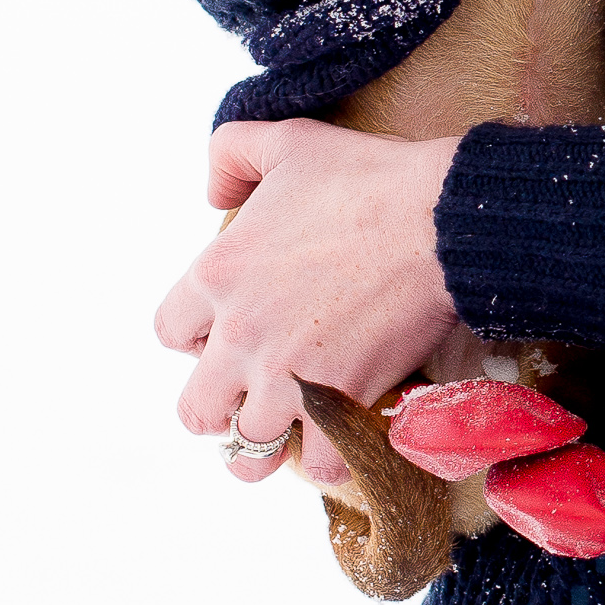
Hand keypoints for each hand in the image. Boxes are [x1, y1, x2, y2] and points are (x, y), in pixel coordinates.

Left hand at [155, 120, 460, 484]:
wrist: (435, 219)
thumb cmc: (364, 177)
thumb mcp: (283, 139)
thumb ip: (230, 154)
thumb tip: (212, 195)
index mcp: (216, 275)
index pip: (168, 333)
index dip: (194, 335)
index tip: (225, 331)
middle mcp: (239, 336)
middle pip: (195, 411)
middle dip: (217, 407)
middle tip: (247, 392)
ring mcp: (287, 377)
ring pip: (247, 452)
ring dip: (263, 444)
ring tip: (285, 428)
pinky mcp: (341, 404)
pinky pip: (319, 466)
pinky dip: (330, 458)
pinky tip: (340, 431)